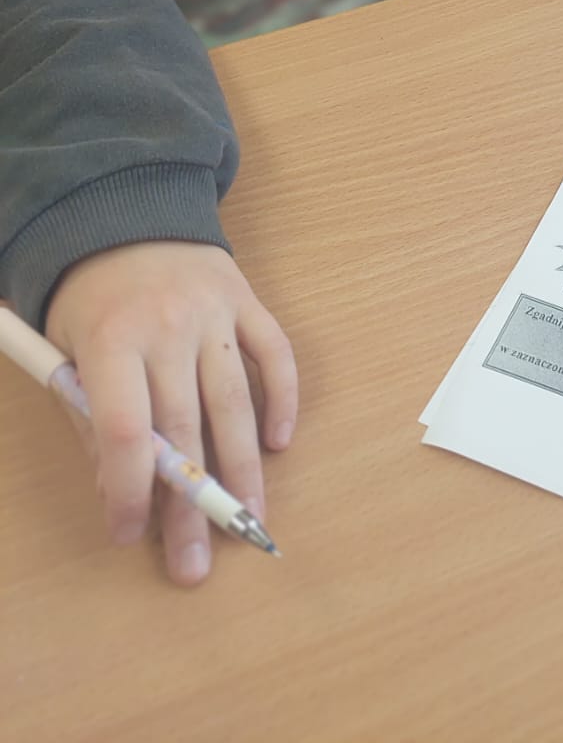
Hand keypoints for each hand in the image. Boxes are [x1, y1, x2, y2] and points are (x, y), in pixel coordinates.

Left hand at [44, 242, 296, 584]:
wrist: (127, 209)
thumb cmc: (90, 297)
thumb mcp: (66, 352)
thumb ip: (91, 420)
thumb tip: (122, 494)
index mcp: (111, 340)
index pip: (127, 429)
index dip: (130, 490)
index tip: (129, 535)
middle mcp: (167, 326)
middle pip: (185, 429)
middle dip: (190, 505)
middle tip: (197, 565)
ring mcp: (215, 312)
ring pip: (234, 402)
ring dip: (244, 471)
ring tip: (250, 523)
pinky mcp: (248, 300)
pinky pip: (276, 354)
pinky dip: (283, 400)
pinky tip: (278, 444)